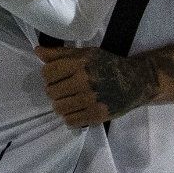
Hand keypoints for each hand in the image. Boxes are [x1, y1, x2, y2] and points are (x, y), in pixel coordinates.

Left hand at [36, 44, 154, 127]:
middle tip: (66, 89)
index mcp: (80, 64)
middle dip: (55, 90)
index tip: (58, 76)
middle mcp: (84, 82)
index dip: (49, 75)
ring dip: (61, 105)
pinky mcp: (97, 115)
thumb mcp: (86, 54)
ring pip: (58, 108)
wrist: (136, 81)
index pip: (47, 72)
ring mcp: (90, 100)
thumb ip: (60, 53)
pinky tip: (78, 110)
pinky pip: (70, 121)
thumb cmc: (108, 64)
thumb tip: (37, 51)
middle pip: (51, 92)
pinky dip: (70, 117)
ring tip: (71, 100)